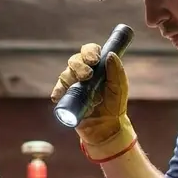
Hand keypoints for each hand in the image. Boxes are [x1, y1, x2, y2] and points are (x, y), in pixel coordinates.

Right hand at [51, 43, 136, 161]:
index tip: (94, 60)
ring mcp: (73, 84)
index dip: (89, 52)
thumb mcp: (119, 87)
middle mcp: (83, 72)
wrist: (106, 126)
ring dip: (71, 79)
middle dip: (79, 66)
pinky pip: (58, 90)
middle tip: (87, 76)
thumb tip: (110, 54)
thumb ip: (116, 71)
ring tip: (81, 91)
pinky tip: (58, 96)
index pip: (89, 51)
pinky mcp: (66, 96)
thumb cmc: (115, 104)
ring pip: (65, 73)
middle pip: (75, 60)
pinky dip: (57, 91)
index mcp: (97, 66)